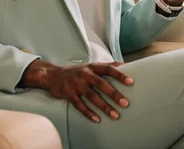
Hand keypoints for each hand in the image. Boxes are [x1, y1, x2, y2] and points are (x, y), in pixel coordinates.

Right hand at [19, 59, 133, 122]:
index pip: (108, 68)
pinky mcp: (68, 94)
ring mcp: (76, 84)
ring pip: (92, 96)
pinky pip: (79, 105)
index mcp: (92, 67)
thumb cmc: (77, 72)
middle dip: (114, 94)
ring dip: (104, 107)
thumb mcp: (91, 66)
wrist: (52, 75)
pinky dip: (88, 113)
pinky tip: (97, 119)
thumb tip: (125, 64)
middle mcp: (85, 74)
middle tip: (125, 103)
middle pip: (101, 84)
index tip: (131, 82)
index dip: (120, 74)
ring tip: (115, 115)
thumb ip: (107, 65)